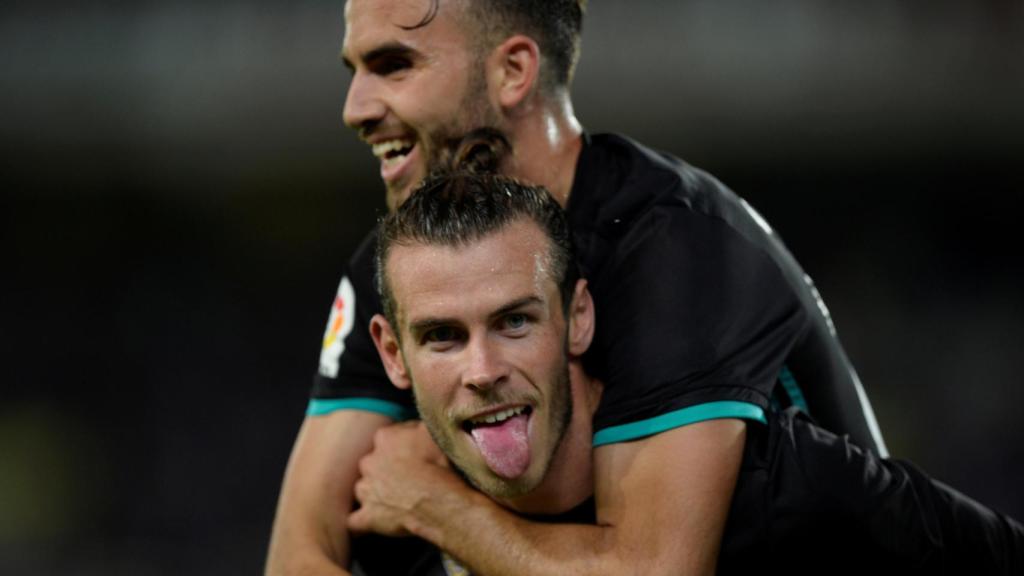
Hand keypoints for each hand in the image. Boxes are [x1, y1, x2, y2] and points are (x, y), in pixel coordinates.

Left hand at [347, 421, 465, 536]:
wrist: (437, 499)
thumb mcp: (432, 431)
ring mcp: (365, 490)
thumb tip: (415, 424)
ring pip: (364, 489)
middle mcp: (368, 462)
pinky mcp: (367, 516)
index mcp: (384, 438)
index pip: (389, 437)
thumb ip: (418, 425)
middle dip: (384, 469)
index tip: (413, 453)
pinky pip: (355, 521)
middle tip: (404, 477)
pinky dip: (363, 522)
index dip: (402, 446)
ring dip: (374, 493)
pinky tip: (372, 521)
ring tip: (394, 500)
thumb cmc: (437, 464)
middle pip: (373, 463)